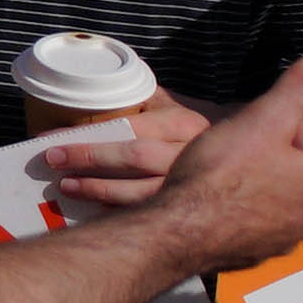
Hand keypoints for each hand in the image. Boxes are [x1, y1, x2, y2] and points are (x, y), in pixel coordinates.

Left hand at [28, 93, 213, 212]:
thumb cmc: (194, 130)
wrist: (250, 159)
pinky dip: (122, 214)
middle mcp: (192, 155)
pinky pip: (154, 214)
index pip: (131, 128)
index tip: (52, 138)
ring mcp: (196, 186)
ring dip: (101, 191)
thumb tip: (97, 87)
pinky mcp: (196, 212)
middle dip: (90, 160)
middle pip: (136, 158)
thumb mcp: (173, 108)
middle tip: (53, 161)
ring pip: (144, 192)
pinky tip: (96, 212)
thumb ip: (141, 99)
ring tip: (68, 187)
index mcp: (184, 125)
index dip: (91, 136)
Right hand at [120, 54, 302, 275]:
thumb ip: (301, 89)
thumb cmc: (223, 176)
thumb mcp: (262, 122)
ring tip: (256, 156)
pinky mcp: (261, 251)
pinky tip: (235, 191)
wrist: (176, 235)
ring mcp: (290, 238)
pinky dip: (269, 199)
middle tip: (280, 127)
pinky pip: (277, 219)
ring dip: (292, 176)